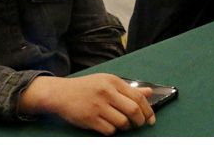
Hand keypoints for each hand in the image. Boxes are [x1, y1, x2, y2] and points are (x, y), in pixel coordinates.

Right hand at [20, 74, 154, 134]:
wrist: (62, 93)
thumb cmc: (87, 87)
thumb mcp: (107, 82)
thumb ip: (128, 88)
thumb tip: (149, 92)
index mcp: (113, 81)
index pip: (137, 97)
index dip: (148, 110)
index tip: (151, 119)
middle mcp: (107, 92)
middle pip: (133, 110)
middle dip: (140, 121)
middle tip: (139, 124)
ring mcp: (98, 106)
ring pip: (122, 123)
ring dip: (126, 127)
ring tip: (123, 125)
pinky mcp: (90, 119)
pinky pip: (109, 130)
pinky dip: (113, 131)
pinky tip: (110, 126)